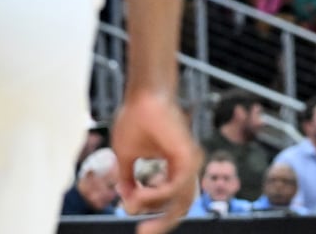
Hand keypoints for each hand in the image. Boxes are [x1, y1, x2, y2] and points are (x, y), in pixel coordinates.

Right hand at [111, 89, 200, 233]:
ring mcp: (190, 161)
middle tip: (142, 232)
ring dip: (154, 206)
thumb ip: (128, 178)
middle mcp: (187, 166)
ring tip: (133, 203)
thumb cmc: (136, 118)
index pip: (172, 200)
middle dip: (161, 222)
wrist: (142, 96)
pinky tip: (139, 193)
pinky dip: (157, 194)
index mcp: (177, 166)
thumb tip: (125, 199)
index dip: (154, 212)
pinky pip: (176, 187)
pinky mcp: (188, 156)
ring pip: (180, 201)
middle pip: (181, 206)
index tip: (130, 212)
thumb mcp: (126, 156)